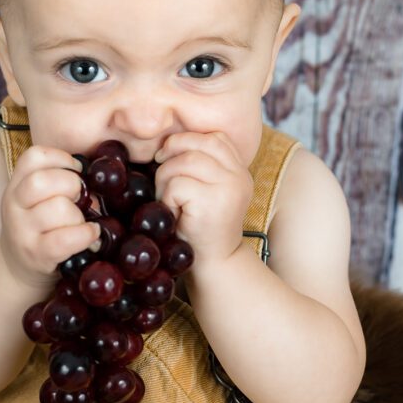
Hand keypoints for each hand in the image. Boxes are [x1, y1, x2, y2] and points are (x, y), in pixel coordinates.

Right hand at [0, 146, 100, 289]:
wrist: (18, 267)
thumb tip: (100, 178)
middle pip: (42, 181)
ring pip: (58, 209)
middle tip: (79, 197)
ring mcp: (22, 230)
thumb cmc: (40, 226)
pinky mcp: (36, 253)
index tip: (76, 169)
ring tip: (80, 222)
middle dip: (71, 184)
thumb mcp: (38, 200)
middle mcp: (14, 204)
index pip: (33, 157)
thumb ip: (59, 182)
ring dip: (78, 215)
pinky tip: (92, 234)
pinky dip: (85, 234)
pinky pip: (65, 239)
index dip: (61, 157)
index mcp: (17, 184)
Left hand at [153, 132, 252, 266]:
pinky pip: (177, 184)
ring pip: (183, 162)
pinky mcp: (213, 202)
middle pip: (196, 145)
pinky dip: (166, 199)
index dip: (186, 141)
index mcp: (239, 169)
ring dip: (165, 181)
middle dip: (170, 158)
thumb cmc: (201, 226)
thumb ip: (200, 164)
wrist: (215, 264)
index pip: (214, 137)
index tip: (169, 157)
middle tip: (163, 180)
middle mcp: (239, 175)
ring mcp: (229, 187)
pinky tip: (174, 214)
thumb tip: (165, 142)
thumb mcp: (207, 190)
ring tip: (170, 201)